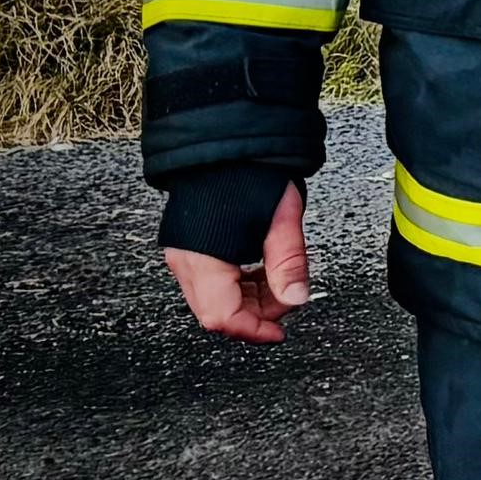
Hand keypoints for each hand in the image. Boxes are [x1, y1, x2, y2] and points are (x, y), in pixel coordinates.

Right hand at [163, 183, 313, 342]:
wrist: (226, 145)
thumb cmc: (249, 174)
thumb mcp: (282, 221)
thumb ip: (289, 264)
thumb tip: (297, 299)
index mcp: (203, 260)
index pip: (223, 317)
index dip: (253, 331)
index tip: (278, 333)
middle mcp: (185, 261)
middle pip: (217, 311)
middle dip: (255, 314)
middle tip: (286, 299)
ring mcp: (183, 254)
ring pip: (214, 298)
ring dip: (249, 298)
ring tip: (278, 279)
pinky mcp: (189, 246)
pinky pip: (211, 280)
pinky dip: (239, 283)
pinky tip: (261, 269)